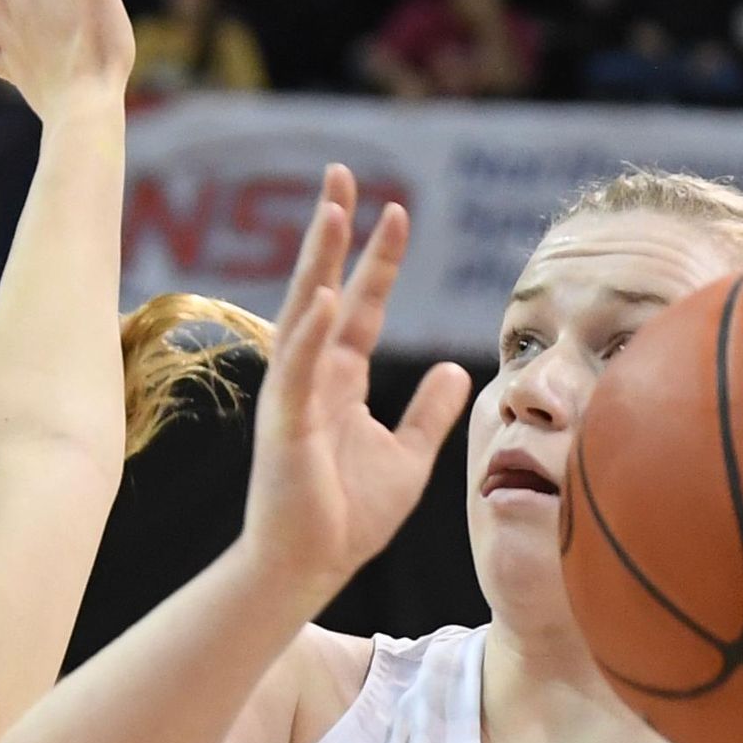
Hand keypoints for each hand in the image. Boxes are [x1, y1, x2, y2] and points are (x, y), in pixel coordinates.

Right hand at [238, 165, 472, 605]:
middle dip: (333, 233)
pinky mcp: (284, 424)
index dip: (378, 260)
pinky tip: (324, 293)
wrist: (310, 567)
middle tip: (342, 174)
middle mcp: (312, 376)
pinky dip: (309, 331)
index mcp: (340, 380)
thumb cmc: (349, 518)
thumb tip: (458, 369)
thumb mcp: (409, 457)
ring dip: (317, 260)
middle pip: (324, 289)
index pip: (362, 306)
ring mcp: (294, 395)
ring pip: (305, 313)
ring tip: (333, 209)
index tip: (396, 211)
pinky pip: (296, 368)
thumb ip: (430, 413)